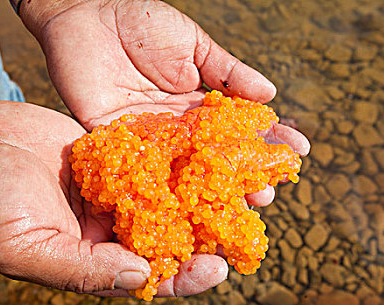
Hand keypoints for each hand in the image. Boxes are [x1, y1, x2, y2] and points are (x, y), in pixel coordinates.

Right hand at [0, 101, 226, 295]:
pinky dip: (176, 164)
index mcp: (93, 262)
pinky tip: (202, 156)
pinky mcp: (116, 161)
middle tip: (239, 227)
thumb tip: (139, 277)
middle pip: (168, 243)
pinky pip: (152, 165)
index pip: (149, 280)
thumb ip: (81, 269)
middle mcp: (111, 232)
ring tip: (233, 190)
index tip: (213, 268)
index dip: (183, 279)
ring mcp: (116, 195)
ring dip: (198, 200)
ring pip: (167, 203)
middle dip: (204, 238)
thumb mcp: (24, 248)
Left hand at [29, 0, 309, 204]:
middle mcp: (175, 128)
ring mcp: (148, 139)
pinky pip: (141, 169)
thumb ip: (227, 71)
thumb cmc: (141, 23)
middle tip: (268, 196)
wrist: (86, 16)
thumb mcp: (192, 44)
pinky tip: (186, 207)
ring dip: (210, 192)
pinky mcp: (116, 144)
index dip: (267, 138)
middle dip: (242, 176)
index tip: (297, 151)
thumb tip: (271, 93)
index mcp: (195, 103)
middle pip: (212, 158)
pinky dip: (163, 188)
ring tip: (240, 207)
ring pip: (184, 171)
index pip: (236, 127)